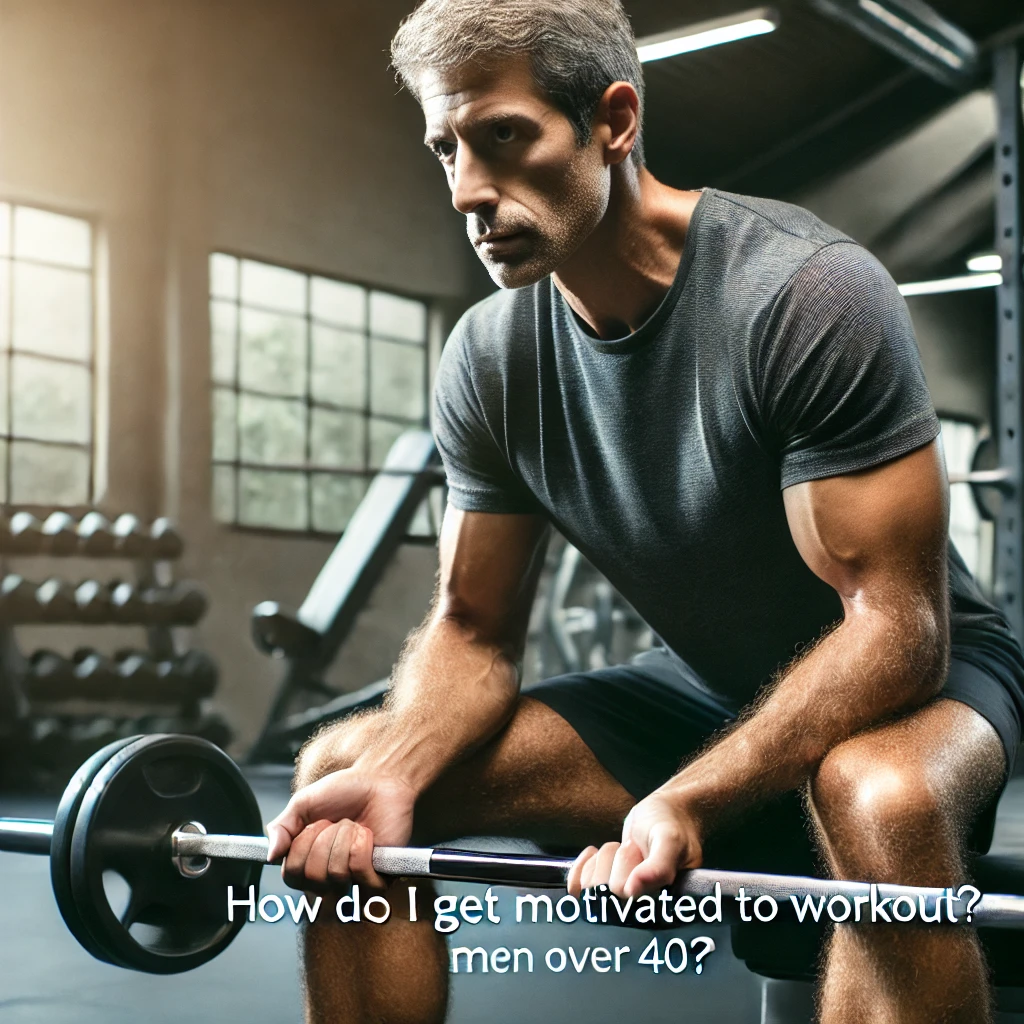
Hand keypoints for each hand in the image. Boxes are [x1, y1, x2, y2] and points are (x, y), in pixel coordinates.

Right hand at [266, 768, 417, 891]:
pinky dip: (361, 847)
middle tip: (334, 823)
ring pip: (336, 876)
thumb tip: (271, 856)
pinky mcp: (379, 876)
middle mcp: (329, 876)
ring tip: (353, 826)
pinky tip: (366, 836)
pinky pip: (361, 875)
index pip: (292, 877)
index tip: (313, 825)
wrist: (379, 779)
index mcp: (308, 863)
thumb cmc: (344, 791)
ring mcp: (354, 879)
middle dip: (323, 840)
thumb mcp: (302, 804)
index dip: (300, 848)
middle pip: (312, 878)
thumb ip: (281, 829)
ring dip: (343, 839)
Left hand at [566, 790, 702, 898]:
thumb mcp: (670, 840)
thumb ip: (658, 866)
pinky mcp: (603, 887)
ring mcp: (619, 899)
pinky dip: (584, 863)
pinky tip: (598, 853)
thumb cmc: (670, 825)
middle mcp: (639, 908)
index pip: (623, 902)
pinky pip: (577, 885)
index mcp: (660, 905)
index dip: (624, 876)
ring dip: (604, 858)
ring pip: (589, 885)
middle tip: (636, 849)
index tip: (638, 853)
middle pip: (604, 890)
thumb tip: (631, 892)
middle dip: (617, 860)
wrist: (664, 812)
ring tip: (627, 849)